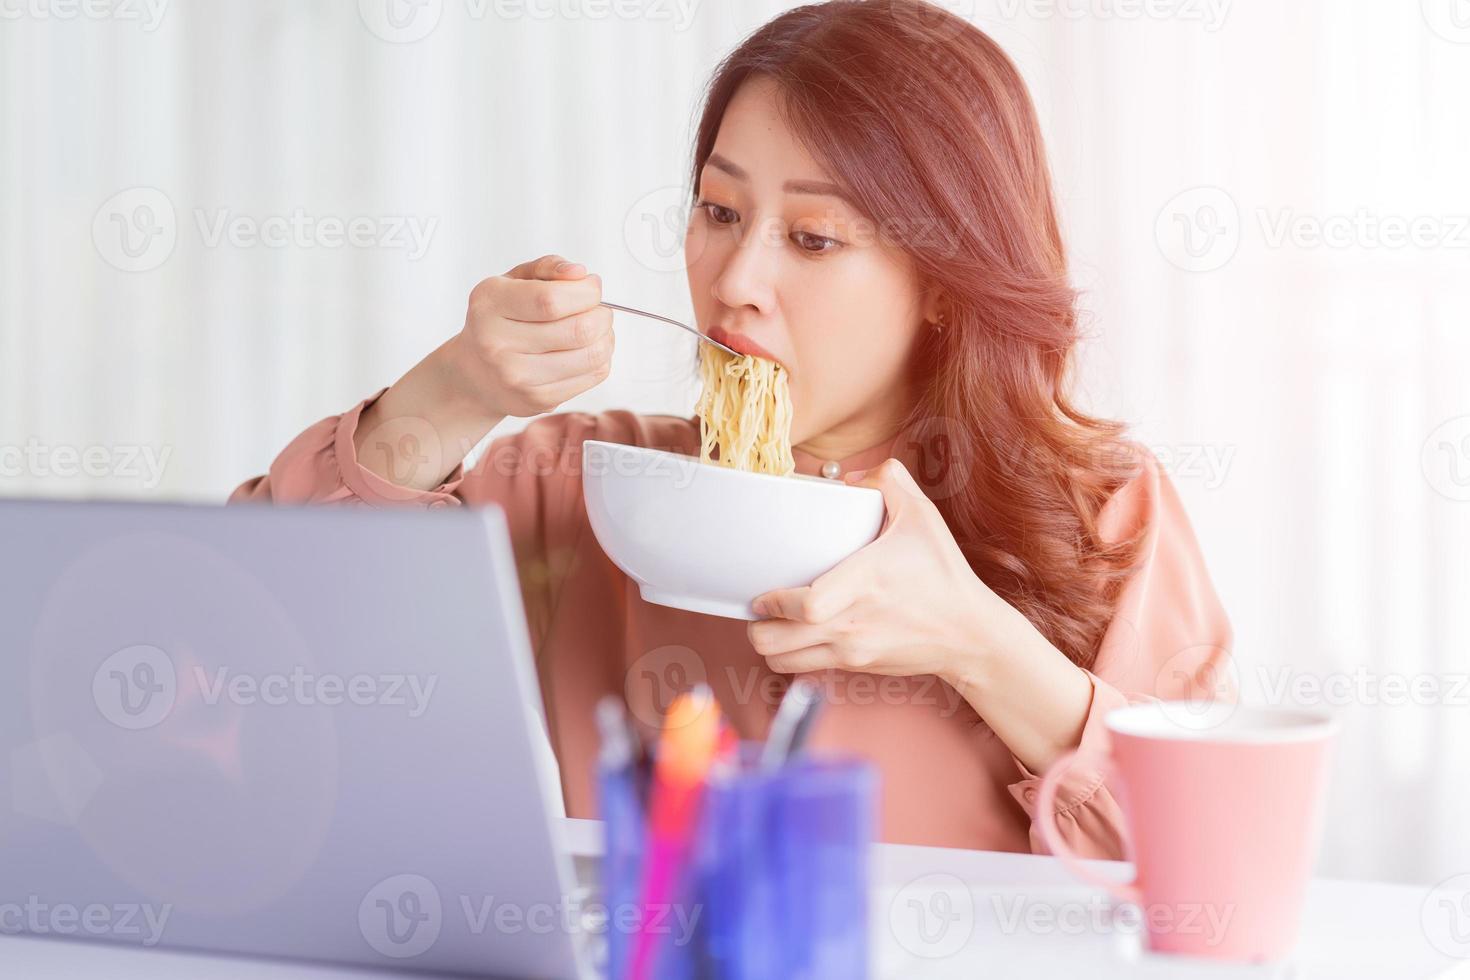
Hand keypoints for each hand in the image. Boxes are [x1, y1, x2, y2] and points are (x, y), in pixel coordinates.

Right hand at [445, 253, 613, 418]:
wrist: (476, 373)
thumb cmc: (500, 320)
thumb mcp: (513, 281)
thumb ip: (547, 268)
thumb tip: (580, 274)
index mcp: (490, 304)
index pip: (551, 300)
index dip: (586, 292)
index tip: (592, 287)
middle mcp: (498, 344)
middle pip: (578, 330)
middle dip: (602, 315)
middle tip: (599, 310)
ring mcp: (518, 377)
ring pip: (592, 356)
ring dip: (606, 337)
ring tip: (596, 329)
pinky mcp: (538, 400)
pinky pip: (592, 376)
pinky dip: (601, 359)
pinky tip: (586, 350)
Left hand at [747, 458, 1025, 686]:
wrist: (970, 634)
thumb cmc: (944, 574)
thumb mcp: (923, 516)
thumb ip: (890, 480)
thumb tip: (852, 477)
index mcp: (864, 582)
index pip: (804, 605)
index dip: (773, 601)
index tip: (763, 590)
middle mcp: (852, 623)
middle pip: (776, 641)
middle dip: (756, 627)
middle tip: (758, 607)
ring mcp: (852, 650)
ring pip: (782, 661)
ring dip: (770, 644)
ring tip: (773, 623)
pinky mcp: (856, 666)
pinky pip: (803, 669)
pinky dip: (790, 656)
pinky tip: (797, 636)